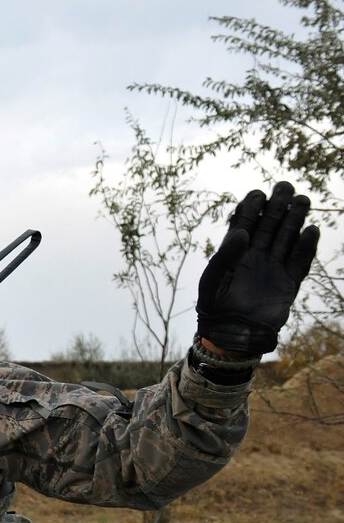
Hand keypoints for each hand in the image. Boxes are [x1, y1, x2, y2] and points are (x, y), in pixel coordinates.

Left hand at [196, 180, 320, 356]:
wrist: (231, 335)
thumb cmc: (214, 307)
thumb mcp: (212, 280)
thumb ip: (224, 256)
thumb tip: (241, 232)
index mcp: (235, 252)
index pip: (246, 223)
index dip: (252, 207)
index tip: (258, 193)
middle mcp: (256, 256)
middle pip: (270, 225)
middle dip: (278, 205)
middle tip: (286, 186)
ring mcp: (274, 268)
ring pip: (287, 238)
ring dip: (295, 220)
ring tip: (302, 200)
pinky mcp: (289, 283)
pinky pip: (300, 262)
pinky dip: (305, 247)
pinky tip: (310, 231)